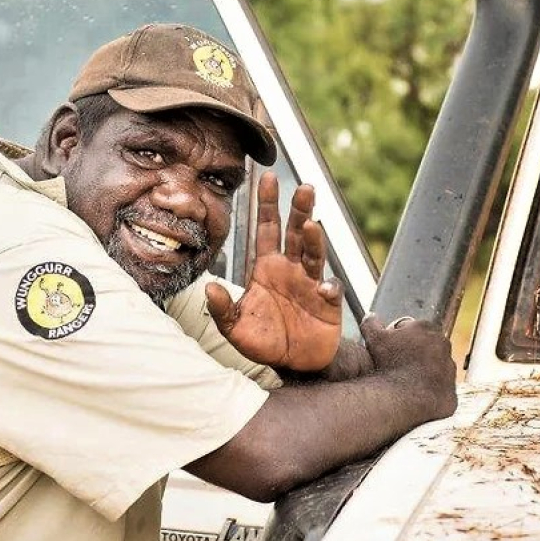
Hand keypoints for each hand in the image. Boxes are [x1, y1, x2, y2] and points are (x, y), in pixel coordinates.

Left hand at [206, 172, 341, 371]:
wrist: (293, 364)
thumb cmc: (264, 341)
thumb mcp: (234, 328)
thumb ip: (222, 309)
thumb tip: (209, 288)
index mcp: (267, 268)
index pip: (267, 228)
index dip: (267, 204)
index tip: (266, 177)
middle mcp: (290, 269)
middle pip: (296, 232)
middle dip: (300, 209)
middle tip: (304, 187)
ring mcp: (310, 284)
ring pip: (315, 253)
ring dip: (315, 238)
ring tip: (312, 225)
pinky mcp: (328, 303)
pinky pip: (330, 290)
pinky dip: (328, 287)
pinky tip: (323, 289)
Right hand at [360, 314, 456, 419]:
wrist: (404, 398)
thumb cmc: (389, 365)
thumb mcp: (374, 339)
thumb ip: (371, 324)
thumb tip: (370, 316)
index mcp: (427, 328)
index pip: (414, 329)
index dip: (400, 338)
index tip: (391, 349)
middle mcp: (443, 345)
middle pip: (427, 347)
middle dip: (414, 354)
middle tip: (397, 366)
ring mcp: (450, 368)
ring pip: (435, 368)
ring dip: (424, 373)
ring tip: (406, 383)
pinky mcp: (452, 390)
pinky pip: (440, 390)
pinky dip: (429, 392)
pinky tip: (415, 396)